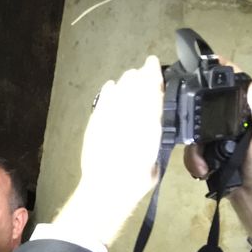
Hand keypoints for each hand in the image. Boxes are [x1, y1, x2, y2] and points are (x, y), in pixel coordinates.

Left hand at [55, 56, 163, 245]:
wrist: (108, 187)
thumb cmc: (137, 178)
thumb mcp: (156, 156)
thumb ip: (156, 133)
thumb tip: (154, 121)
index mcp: (151, 122)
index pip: (154, 89)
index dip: (154, 74)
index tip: (154, 64)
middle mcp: (132, 114)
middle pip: (136, 85)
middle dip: (141, 76)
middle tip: (144, 71)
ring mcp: (111, 116)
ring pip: (120, 89)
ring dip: (126, 82)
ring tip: (130, 79)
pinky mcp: (95, 121)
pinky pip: (103, 99)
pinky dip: (108, 91)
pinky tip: (111, 87)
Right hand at [185, 72, 251, 239]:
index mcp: (251, 114)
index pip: (235, 86)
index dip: (218, 75)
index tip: (196, 69)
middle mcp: (238, 123)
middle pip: (208, 108)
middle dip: (196, 122)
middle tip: (196, 139)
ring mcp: (224, 141)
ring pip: (198, 131)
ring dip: (195, 149)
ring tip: (202, 166)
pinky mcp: (214, 158)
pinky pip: (195, 152)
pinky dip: (194, 161)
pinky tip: (201, 171)